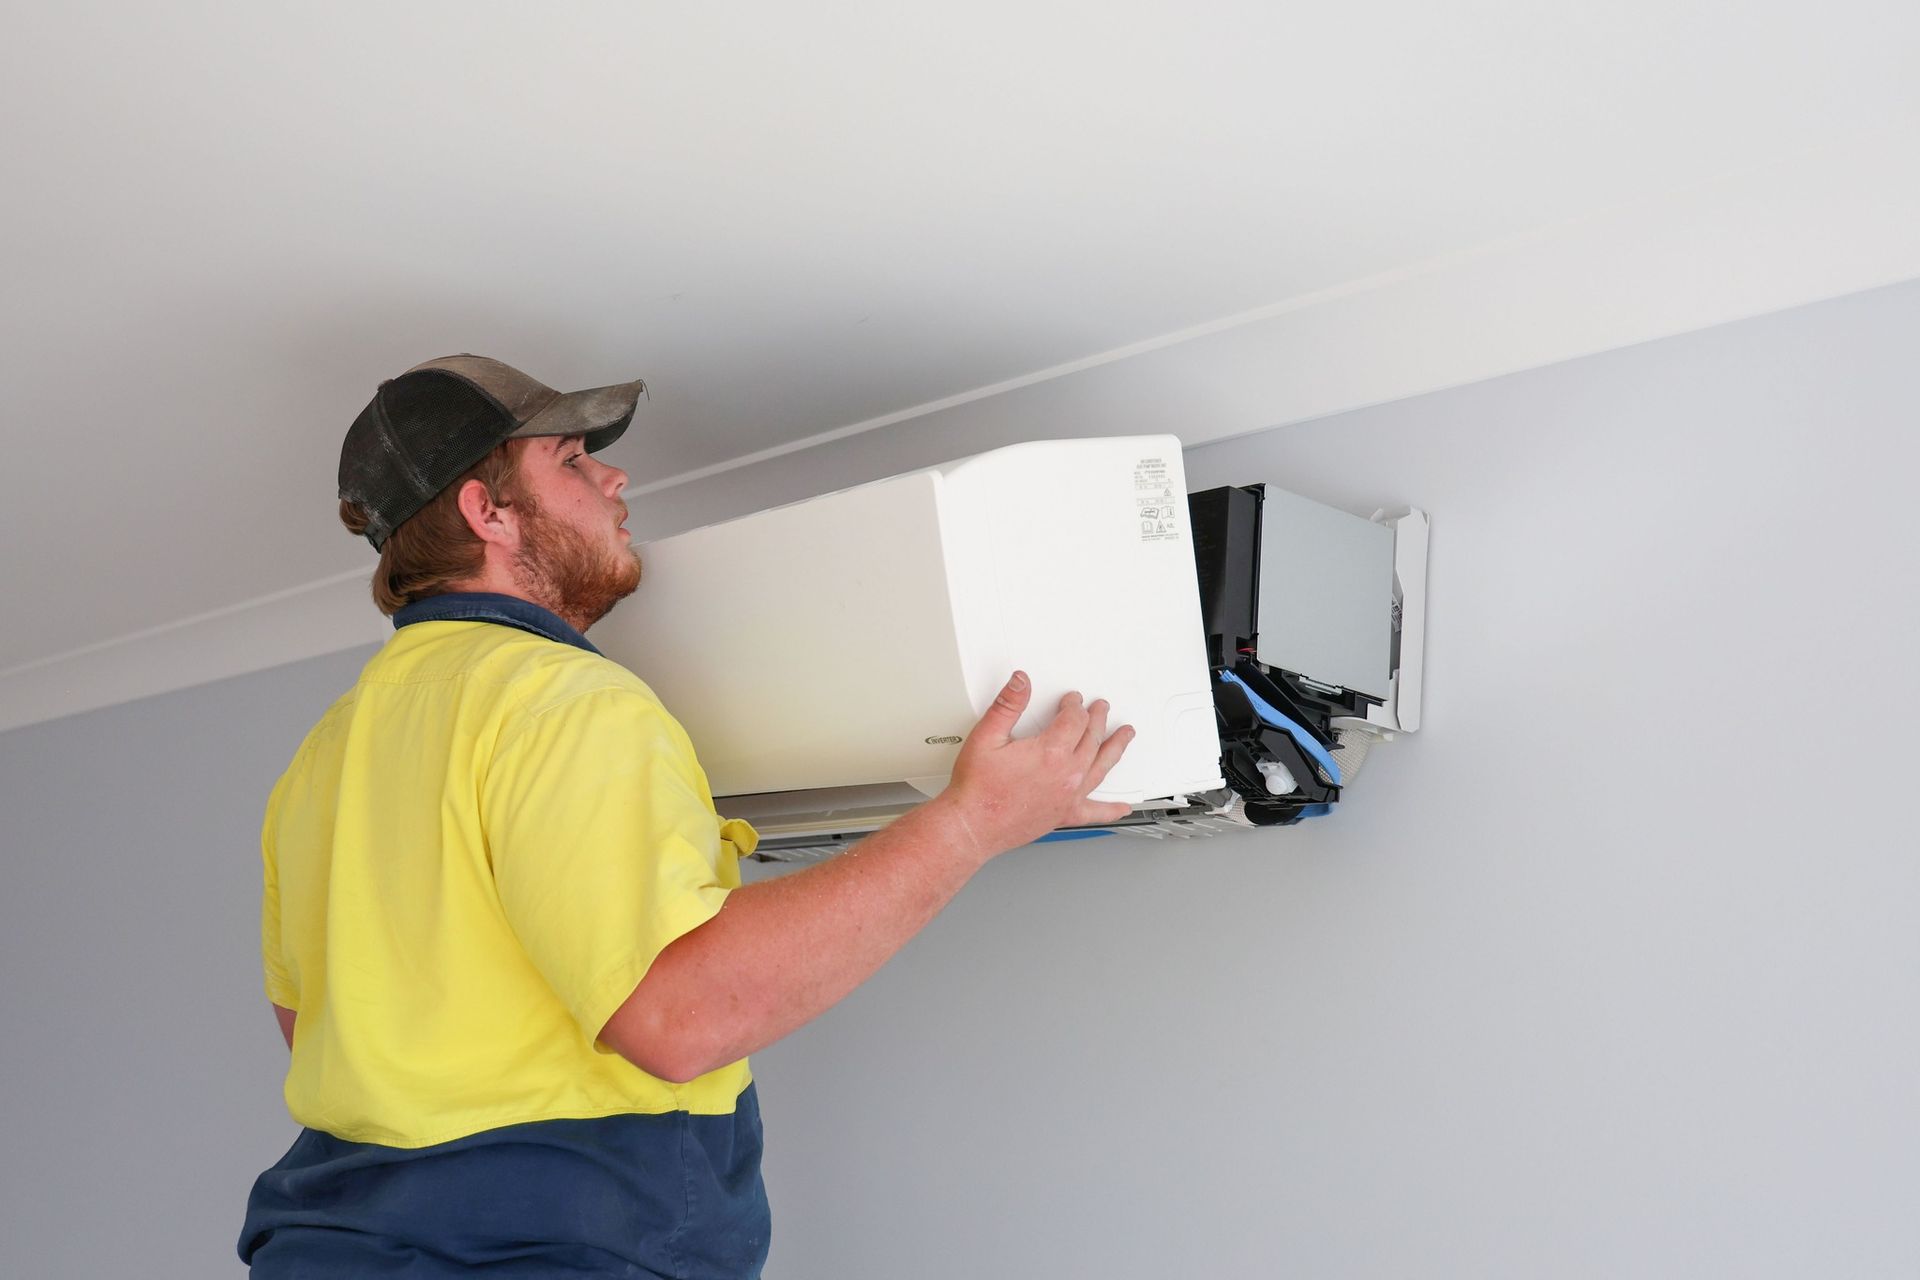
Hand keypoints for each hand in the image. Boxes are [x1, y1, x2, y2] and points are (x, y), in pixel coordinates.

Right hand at [936, 670, 1135, 859]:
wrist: (973, 825)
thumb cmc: (978, 788)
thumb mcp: (986, 737)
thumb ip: (1007, 705)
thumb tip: (1021, 682)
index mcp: (1050, 752)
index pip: (1073, 719)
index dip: (1074, 705)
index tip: (1072, 700)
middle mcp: (1066, 774)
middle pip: (1091, 738)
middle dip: (1096, 719)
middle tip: (1100, 709)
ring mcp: (1069, 795)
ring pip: (1102, 766)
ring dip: (1115, 748)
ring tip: (1125, 736)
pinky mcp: (1064, 815)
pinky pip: (1095, 812)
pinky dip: (1111, 810)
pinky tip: (1122, 808)